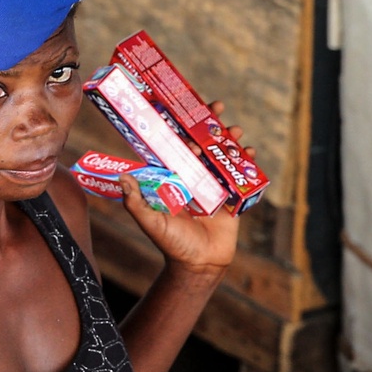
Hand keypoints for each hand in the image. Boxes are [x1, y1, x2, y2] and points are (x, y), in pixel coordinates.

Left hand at [120, 116, 252, 277]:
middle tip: (217, 107)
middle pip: (203, 144)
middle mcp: (193, 177)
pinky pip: (240, 176)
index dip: (182, 126)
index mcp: (174, 177)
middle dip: (210, 125)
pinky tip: (250, 152)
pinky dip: (246, 163)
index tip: (187, 109)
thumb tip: (122, 178)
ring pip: (223, 155)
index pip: (177, 145)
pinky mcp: (231, 198)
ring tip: (236, 130)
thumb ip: (136, 203)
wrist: (199, 265)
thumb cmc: (172, 244)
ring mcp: (214, 186)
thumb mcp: (151, 222)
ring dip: (230, 140)